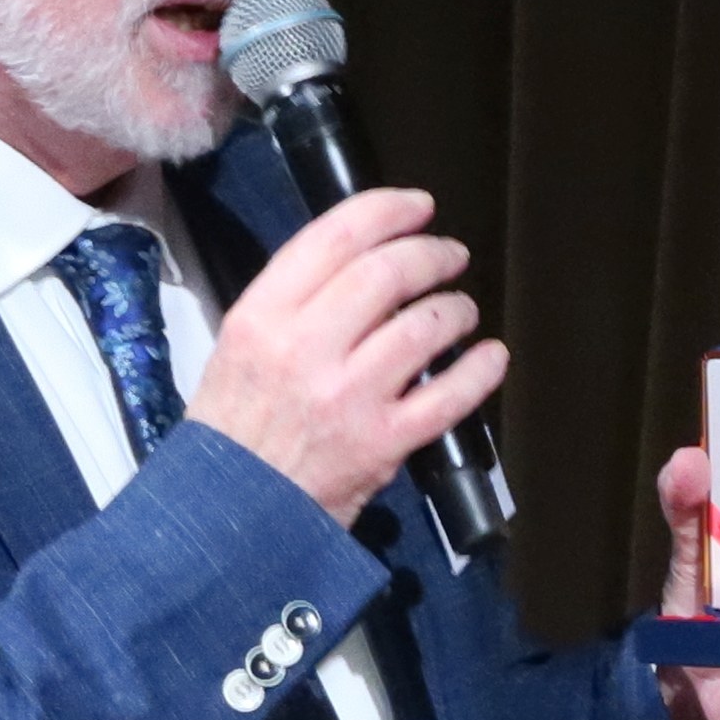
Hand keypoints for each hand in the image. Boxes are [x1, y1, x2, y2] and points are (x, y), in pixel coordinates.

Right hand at [187, 189, 501, 524]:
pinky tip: (492, 357)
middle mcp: (305, 349)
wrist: (227, 513)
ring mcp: (348, 396)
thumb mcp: (238, 345)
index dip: (388, 210)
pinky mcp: (382, 442)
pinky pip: (449, 395)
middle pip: (389, 273)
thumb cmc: (233, 427)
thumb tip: (362, 261)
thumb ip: (294, 301)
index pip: (336, 236)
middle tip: (450, 255)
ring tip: (462, 309)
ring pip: (425, 327)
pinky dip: (480, 370)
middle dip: (431, 254)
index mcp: (262, 317)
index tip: (418, 206)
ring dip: (457, 309)